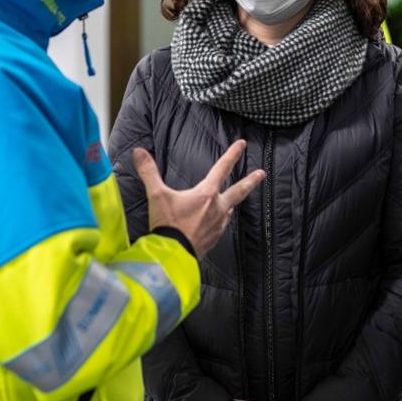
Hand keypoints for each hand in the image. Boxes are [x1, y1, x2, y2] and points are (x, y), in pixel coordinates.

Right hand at [134, 140, 263, 257]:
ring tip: (232, 201)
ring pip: (229, 210)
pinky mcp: (214, 239)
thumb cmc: (167, 225)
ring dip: (231, 203)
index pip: (222, 169)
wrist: (172, 256)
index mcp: (206, 194)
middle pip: (239, 191)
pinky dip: (221, 220)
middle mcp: (217, 208)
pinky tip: (218, 221)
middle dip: (251, 181)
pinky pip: (221, 226)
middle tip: (262, 174)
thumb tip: (139, 152)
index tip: (242, 144)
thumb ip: (149, 172)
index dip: (232, 154)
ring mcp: (218, 225)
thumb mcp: (156, 196)